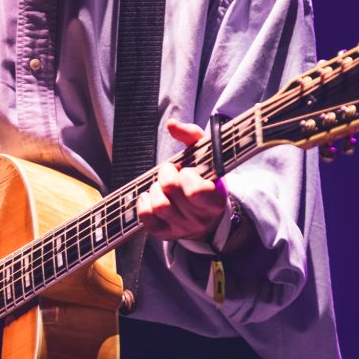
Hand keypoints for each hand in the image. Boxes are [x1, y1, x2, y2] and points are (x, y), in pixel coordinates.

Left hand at [137, 120, 226, 245]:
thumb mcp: (207, 156)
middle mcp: (200, 218)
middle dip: (166, 174)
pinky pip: (147, 219)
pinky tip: (149, 195)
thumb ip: (192, 136)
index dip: (187, 176)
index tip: (187, 170)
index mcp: (215, 200)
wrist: (206, 215)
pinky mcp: (165, 234)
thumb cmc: (205, 179)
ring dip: (155, 188)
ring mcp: (182, 228)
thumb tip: (172, 124)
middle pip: (172, 192)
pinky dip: (143, 203)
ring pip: (159, 205)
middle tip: (169, 170)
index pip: (197, 192)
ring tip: (161, 185)